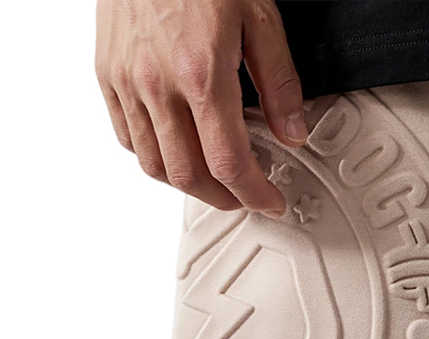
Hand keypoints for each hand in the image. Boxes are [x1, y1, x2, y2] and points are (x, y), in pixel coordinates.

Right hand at [95, 0, 306, 213]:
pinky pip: (127, 138)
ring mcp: (127, 83)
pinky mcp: (108, 76)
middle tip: (245, 195)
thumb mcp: (259, 16)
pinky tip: (177, 151)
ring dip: (190, 184)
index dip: (253, 193)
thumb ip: (279, 83)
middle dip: (224, 198)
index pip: (228, 162)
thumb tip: (293, 131)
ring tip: (215, 181)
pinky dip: (155, 158)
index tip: (269, 201)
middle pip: (189, 175)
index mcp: (201, 74)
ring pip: (155, 165)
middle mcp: (157, 85)